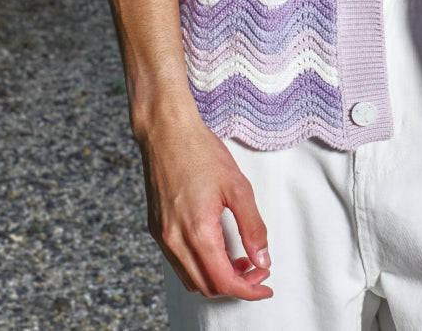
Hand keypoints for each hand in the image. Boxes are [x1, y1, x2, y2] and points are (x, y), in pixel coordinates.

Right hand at [137, 106, 272, 300]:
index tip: (265, 285)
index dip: (248, 289)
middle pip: (207, 287)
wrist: (166, 131)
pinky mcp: (155, 229)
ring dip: (216, 278)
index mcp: (197, 232)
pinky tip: (216, 248)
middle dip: (236, 284)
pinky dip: (199, 266)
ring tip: (239, 259)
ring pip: (191, 279)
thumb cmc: (201, 152)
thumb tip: (262, 259)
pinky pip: (178, 263)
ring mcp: (162, 237)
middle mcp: (175, 241)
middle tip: (257, 268)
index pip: (224, 281)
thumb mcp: (238, 186)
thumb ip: (252, 227)